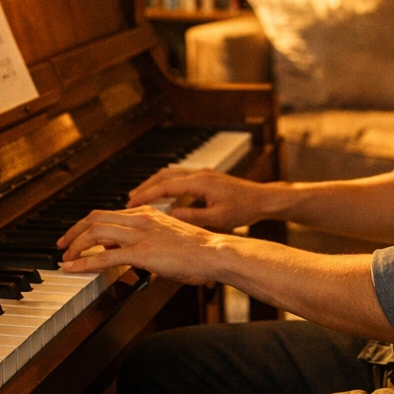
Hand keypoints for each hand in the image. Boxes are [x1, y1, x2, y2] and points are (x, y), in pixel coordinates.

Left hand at [56, 205, 230, 283]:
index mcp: (147, 214)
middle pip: (95, 218)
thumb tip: (123, 253)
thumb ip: (145, 243)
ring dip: (75, 245)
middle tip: (62, 244)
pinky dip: (84, 262)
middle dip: (74, 231)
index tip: (77, 236)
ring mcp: (141, 234)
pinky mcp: (143, 252)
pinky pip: (106, 257)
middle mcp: (141, 219)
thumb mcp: (167, 241)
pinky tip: (73, 268)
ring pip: (96, 233)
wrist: (216, 252)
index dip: (87, 225)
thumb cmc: (199, 251)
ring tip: (65, 257)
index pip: (108, 214)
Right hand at [124, 168, 284, 230]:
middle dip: (145, 187)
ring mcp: (202, 174)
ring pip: (170, 174)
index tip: (132, 203)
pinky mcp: (206, 177)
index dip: (146, 194)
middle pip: (164, 176)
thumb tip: (170, 216)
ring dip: (154, 183)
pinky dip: (165, 183)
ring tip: (140, 196)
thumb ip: (193, 217)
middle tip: (129, 200)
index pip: (165, 186)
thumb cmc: (244, 209)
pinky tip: (162, 194)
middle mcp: (199, 174)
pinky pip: (179, 177)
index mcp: (200, 182)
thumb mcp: (218, 219)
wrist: (263, 198)